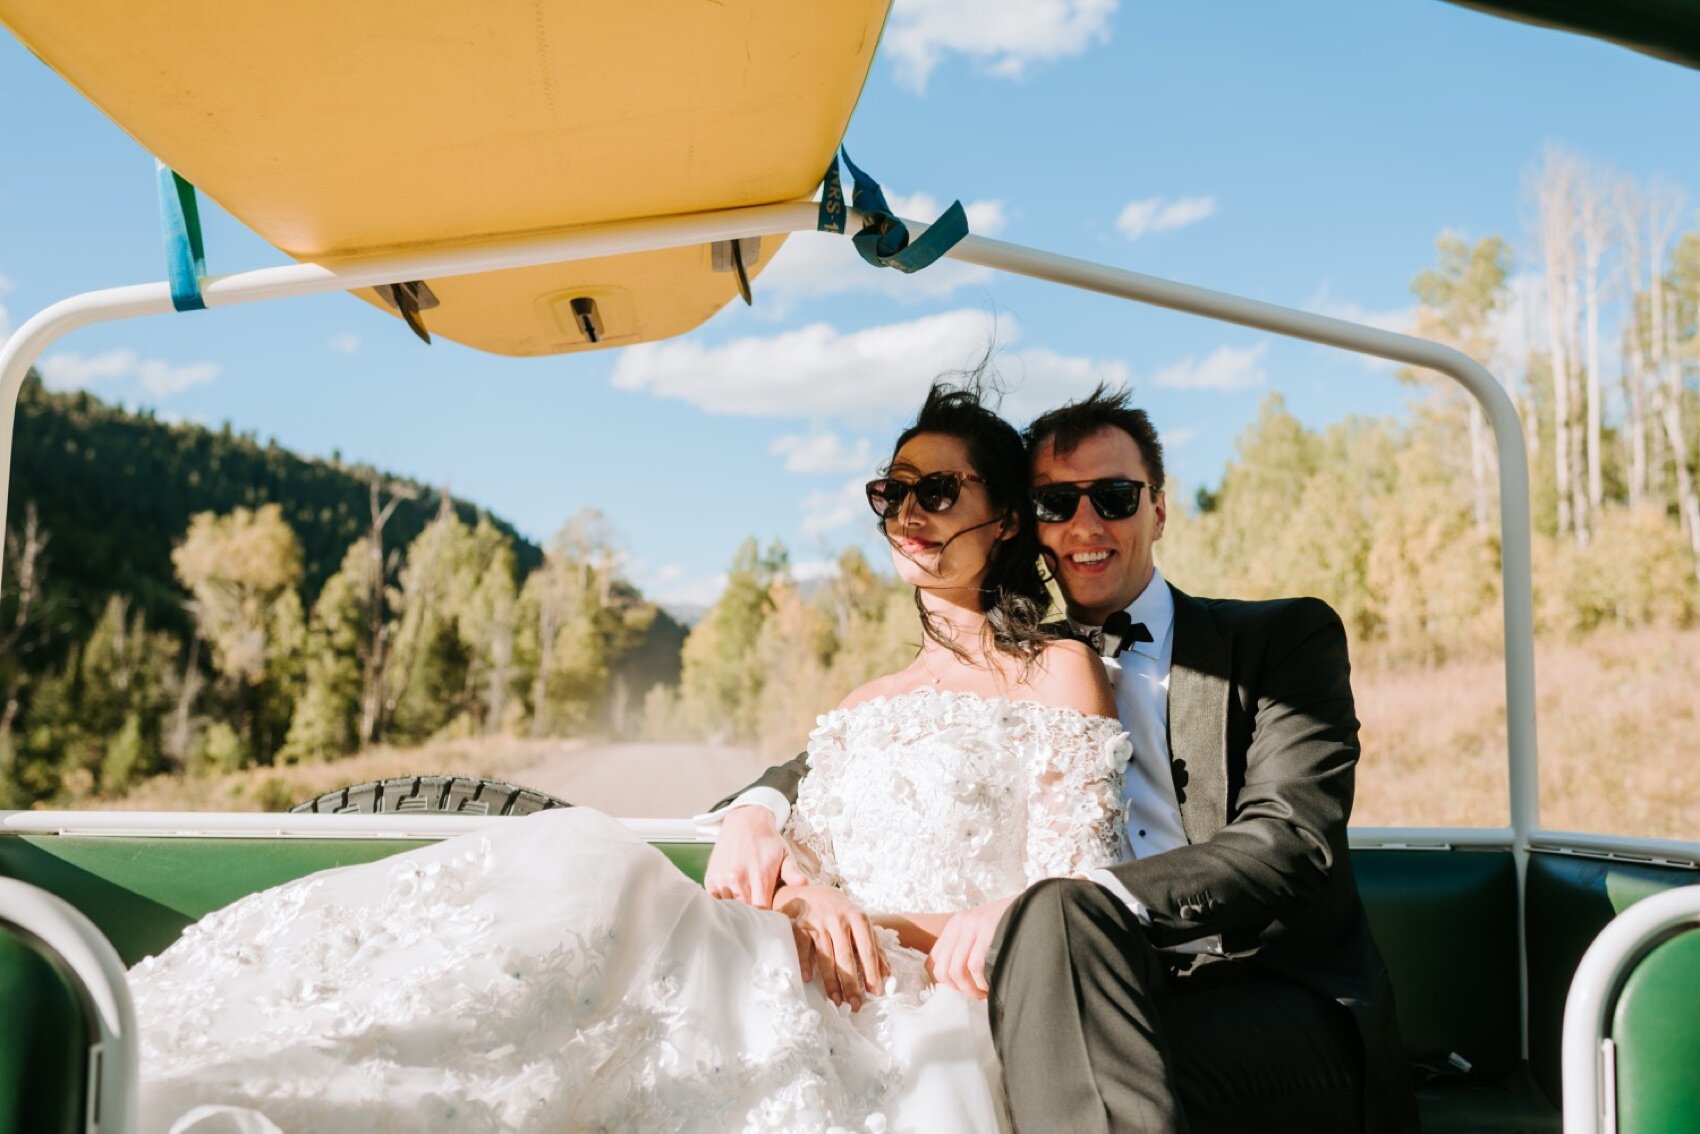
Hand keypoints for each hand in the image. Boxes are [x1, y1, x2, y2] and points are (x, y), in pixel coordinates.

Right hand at [704, 805, 803, 908]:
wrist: (744, 821)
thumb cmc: (767, 842)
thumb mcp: (785, 854)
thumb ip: (793, 873)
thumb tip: (804, 886)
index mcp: (760, 875)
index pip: (763, 910)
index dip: (768, 917)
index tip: (772, 917)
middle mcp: (739, 878)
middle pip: (746, 912)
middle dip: (753, 916)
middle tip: (760, 913)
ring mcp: (722, 879)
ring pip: (731, 908)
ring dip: (738, 908)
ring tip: (747, 901)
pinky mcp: (710, 879)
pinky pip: (717, 902)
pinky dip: (725, 903)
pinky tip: (734, 896)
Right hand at [774, 884, 888, 1010]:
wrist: (812, 893)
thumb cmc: (841, 914)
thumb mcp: (860, 925)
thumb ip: (874, 947)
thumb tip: (887, 973)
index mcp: (858, 918)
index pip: (867, 950)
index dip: (872, 973)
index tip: (875, 993)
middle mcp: (839, 919)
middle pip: (846, 957)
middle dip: (851, 983)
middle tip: (855, 1004)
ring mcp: (818, 922)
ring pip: (826, 956)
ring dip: (831, 981)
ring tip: (837, 1000)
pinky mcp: (800, 925)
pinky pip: (803, 947)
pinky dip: (805, 963)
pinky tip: (809, 979)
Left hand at [926, 894, 1016, 998]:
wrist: (1036, 905)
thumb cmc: (1011, 926)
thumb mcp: (982, 930)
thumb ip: (967, 948)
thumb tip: (953, 980)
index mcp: (956, 924)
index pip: (933, 960)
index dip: (945, 981)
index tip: (962, 988)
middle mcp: (961, 923)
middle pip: (942, 968)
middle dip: (958, 988)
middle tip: (975, 993)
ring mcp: (974, 925)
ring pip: (957, 970)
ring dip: (971, 989)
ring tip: (984, 991)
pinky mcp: (988, 930)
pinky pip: (976, 966)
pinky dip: (982, 983)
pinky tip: (991, 984)